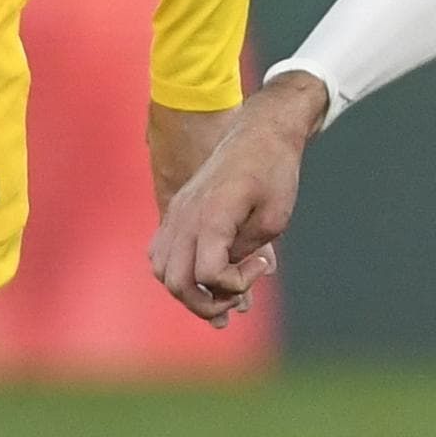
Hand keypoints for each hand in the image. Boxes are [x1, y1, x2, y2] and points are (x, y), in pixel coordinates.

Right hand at [148, 74, 327, 323]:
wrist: (259, 134)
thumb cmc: (273, 173)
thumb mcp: (274, 219)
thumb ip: (245, 254)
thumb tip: (224, 280)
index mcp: (212, 217)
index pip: (208, 276)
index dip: (237, 284)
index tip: (262, 263)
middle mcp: (185, 218)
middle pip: (177, 283)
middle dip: (208, 302)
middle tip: (237, 296)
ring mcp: (175, 214)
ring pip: (162, 272)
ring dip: (190, 290)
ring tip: (220, 287)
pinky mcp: (175, 213)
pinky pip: (160, 254)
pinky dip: (178, 272)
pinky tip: (203, 272)